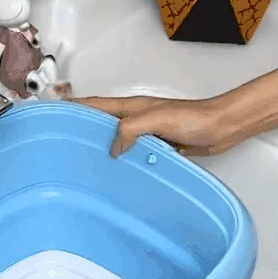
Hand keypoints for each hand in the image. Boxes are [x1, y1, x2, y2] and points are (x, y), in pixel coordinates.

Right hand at [73, 95, 243, 157]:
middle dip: (82, 129)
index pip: (95, 105)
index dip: (74, 108)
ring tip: (84, 162)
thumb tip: (113, 148)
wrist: (222, 128)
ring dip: (101, 147)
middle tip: (63, 143)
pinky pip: (132, 153)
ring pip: (115, 140)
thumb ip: (132, 129)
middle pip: (102, 123)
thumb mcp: (158, 119)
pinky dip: (121, 160)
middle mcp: (136, 119)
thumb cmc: (196, 119)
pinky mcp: (156, 147)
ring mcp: (145, 133)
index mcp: (132, 108)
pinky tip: (116, 173)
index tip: (55, 114)